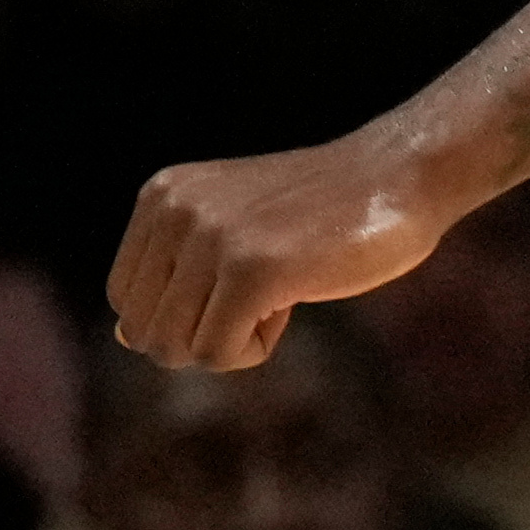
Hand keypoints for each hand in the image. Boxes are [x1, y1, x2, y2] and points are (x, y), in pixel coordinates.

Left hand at [110, 130, 464, 370]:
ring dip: (228, 345)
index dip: (184, 313)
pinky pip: (217, 353)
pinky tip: (290, 309)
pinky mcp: (253, 270)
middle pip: (143, 329)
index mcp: (162, 197)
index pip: (125, 297)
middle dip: (201, 336)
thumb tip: (127, 339)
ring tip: (276, 303)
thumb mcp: (235, 227)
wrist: (404, 177)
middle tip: (260, 303)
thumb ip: (179, 274)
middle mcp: (175, 212)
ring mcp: (213, 239)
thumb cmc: (328, 210)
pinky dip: (252, 350)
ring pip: (175, 347)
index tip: (242, 284)